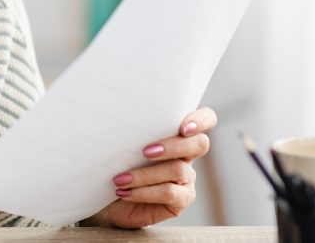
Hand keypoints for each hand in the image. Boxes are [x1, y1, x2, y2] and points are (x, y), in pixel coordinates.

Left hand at [82, 107, 216, 228]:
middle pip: (200, 144)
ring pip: (177, 169)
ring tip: (119, 179)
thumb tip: (117, 114)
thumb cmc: (115, 163)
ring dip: (144, 174)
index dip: (201, 120)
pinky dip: (143, 192)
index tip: (183, 127)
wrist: (108, 199)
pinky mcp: (181, 200)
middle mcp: (187, 155)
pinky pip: (169, 193)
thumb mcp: (122, 143)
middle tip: (145, 151)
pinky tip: (124, 192)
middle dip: (173, 146)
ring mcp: (187, 178)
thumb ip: (132, 129)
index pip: (205, 119)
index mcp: (177, 134)